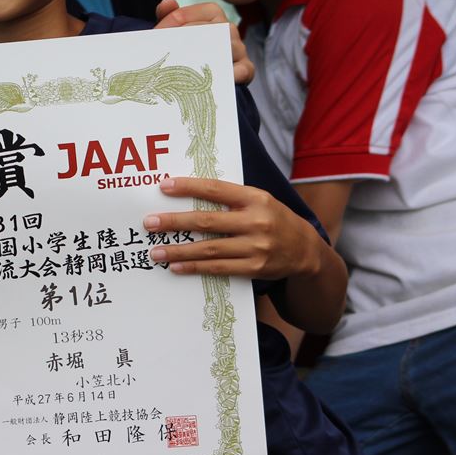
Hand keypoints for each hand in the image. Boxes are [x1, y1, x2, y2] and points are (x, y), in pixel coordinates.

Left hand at [144, 176, 321, 279]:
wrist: (306, 250)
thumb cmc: (273, 218)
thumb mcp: (259, 200)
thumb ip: (230, 197)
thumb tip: (188, 191)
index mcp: (255, 198)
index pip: (216, 189)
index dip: (189, 187)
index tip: (164, 186)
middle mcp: (256, 221)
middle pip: (207, 221)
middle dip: (175, 222)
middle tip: (149, 222)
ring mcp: (255, 247)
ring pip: (209, 249)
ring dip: (179, 250)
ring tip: (155, 251)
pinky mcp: (254, 268)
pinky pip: (218, 268)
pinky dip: (195, 267)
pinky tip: (176, 266)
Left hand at [153, 0, 253, 84]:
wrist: (192, 77)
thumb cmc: (184, 50)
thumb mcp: (174, 32)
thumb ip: (169, 16)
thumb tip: (167, 2)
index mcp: (214, 16)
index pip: (205, 11)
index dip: (180, 18)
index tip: (159, 31)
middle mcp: (229, 30)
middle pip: (216, 28)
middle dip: (189, 37)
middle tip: (170, 48)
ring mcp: (239, 50)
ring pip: (230, 47)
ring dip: (208, 55)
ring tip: (187, 63)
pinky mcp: (245, 70)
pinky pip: (245, 69)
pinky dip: (235, 73)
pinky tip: (219, 77)